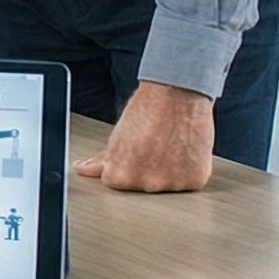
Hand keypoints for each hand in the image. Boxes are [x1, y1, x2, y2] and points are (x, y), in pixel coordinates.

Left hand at [75, 82, 215, 191]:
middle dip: (147, 169)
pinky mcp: (195, 180)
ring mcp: (172, 184)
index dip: (126, 164)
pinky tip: (184, 148)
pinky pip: (189, 181)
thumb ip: (102, 160)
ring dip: (169, 170)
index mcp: (121, 175)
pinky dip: (189, 168)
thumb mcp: (118, 136)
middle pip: (143, 185)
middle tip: (154, 145)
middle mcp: (147, 184)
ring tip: (170, 144)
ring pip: (168, 184)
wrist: (177, 93)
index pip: (118, 181)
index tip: (134, 151)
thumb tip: (83, 170)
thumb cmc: (148, 109)